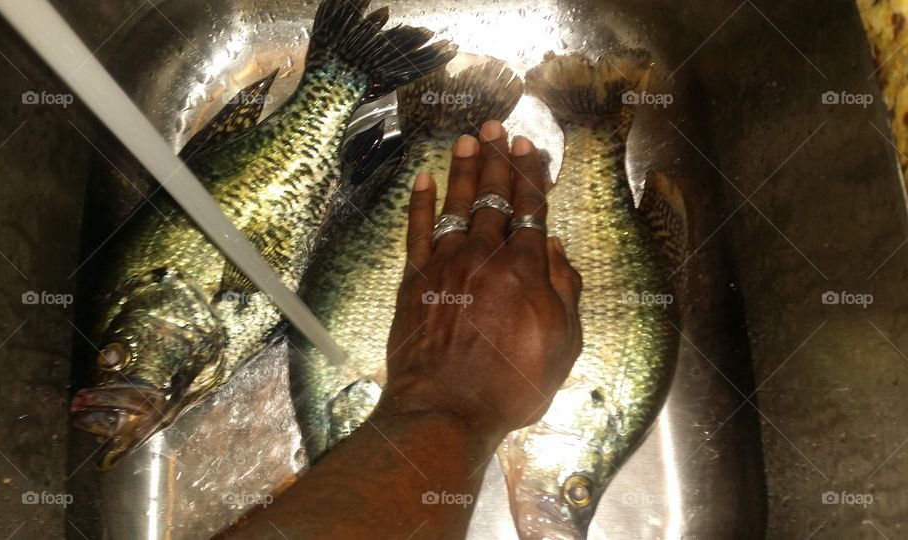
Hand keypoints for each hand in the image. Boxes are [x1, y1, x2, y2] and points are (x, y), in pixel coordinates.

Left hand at [380, 120, 582, 443]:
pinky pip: (417, 231)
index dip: (531, 176)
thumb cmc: (512, 383)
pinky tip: (422, 179)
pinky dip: (419, 203)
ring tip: (467, 138)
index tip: (530, 148)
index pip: (531, 210)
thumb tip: (554, 247)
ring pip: (456, 205)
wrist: (447, 407)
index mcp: (526, 269)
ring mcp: (446, 264)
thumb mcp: (563, 344)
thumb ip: (564, 291)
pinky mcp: (415, 279)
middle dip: (498, 161)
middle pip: (493, 198)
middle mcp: (486, 255)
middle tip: (496, 128)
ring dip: (463, 169)